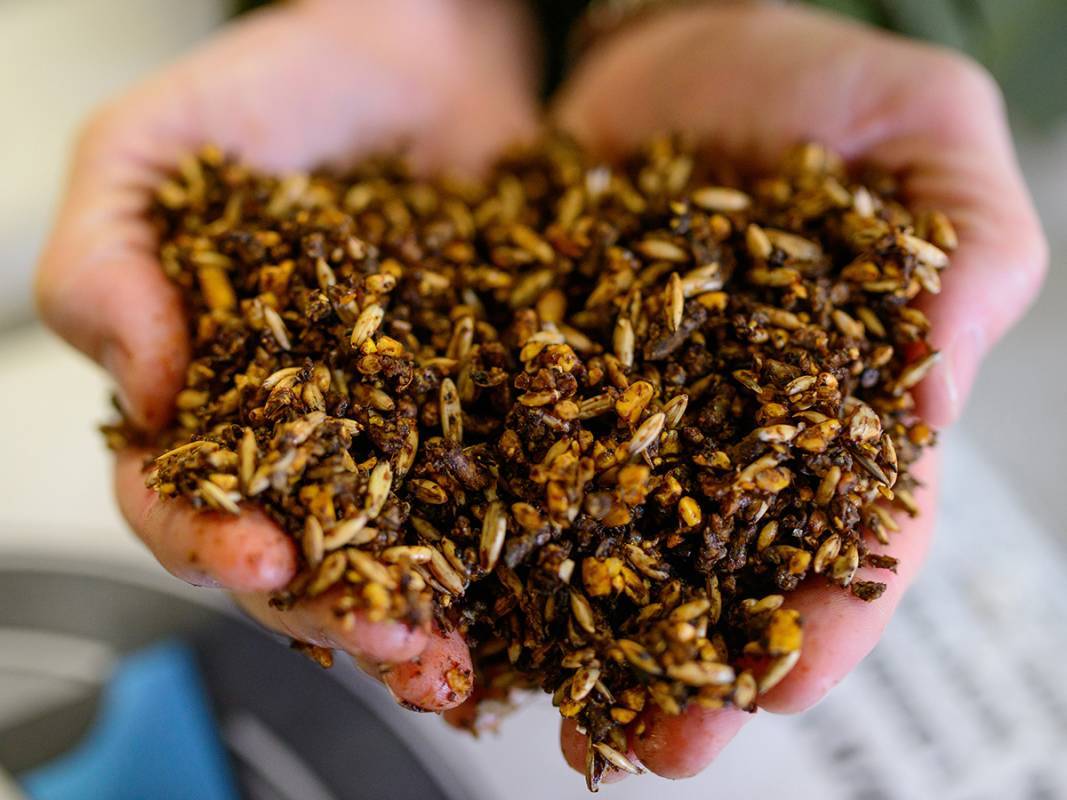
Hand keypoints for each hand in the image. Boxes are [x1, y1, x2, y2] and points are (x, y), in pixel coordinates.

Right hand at [36, 0, 537, 709]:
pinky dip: (510, 561)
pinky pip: (498, 498)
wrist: (422, 50)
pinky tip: (532, 605)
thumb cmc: (280, 90)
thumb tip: (142, 388)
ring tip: (453, 660)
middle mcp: (300, 437)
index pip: (181, 499)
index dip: (210, 542)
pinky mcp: (487, 412)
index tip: (263, 561)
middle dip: (335, 611)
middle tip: (389, 643)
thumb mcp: (153, 151)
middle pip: (301, 554)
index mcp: (204, 396)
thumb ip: (106, 259)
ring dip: (423, 615)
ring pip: (399, 552)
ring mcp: (400, 432)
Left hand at [551, 2, 1045, 779]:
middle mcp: (726, 429)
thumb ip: (960, 252)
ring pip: (607, 541)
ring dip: (579, 631)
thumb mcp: (924, 140)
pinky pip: (509, 453)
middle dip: (693, 663)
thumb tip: (936, 386)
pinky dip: (484, 520)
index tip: (788, 682)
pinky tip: (454, 583)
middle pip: (720, 570)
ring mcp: (625, 409)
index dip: (831, 615)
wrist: (675, 45)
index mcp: (838, 399)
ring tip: (550, 703)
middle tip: (663, 745)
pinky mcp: (538, 371)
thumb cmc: (815, 84)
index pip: (854, 529)